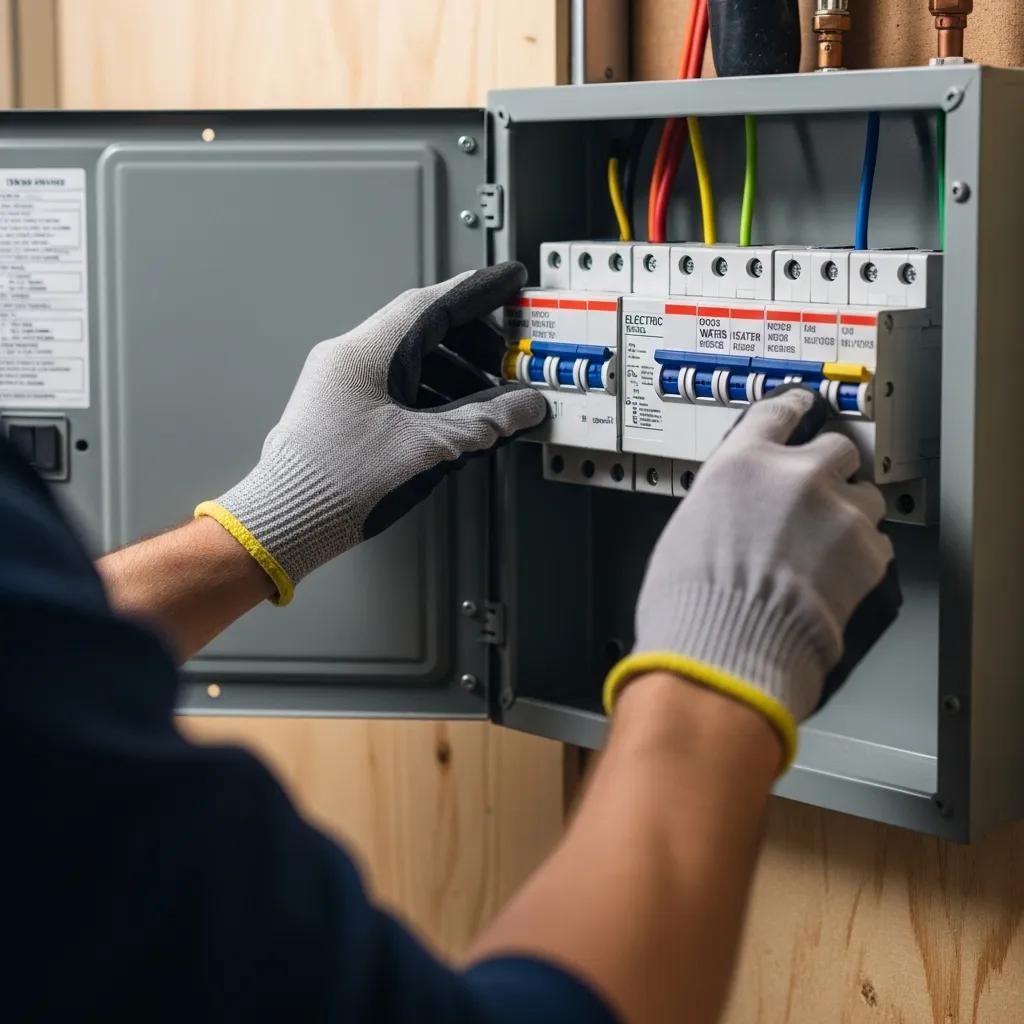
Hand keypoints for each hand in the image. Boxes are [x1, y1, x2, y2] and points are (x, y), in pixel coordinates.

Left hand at [196, 263, 545, 604]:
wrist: (286, 523)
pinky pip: (397, 388)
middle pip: (425, 331)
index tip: (510, 283)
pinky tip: (456, 423)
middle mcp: (348, 361)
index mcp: (364, 354)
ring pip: (412, 362)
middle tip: (508, 361)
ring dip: (457, 376)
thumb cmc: (334, 483)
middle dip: (475, 345)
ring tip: (490, 403)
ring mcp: (342, 386)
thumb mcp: (426, 448)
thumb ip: (483, 422)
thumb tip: (521, 406)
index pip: (434, 304)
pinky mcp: (343, 412)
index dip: (480, 292)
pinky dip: (433, 397)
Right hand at [604, 386, 900, 769]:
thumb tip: (735, 509)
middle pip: (837, 448)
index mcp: (740, 463)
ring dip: (851, 513)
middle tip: (819, 494)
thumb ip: (722, 503)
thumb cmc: (692, 603)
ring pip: (866, 495)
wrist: (727, 647)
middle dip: (831, 470)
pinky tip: (835, 578)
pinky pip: (877, 543)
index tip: (803, 408)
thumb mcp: (687, 529)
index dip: (794, 408)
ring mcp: (836, 511)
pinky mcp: (866, 552)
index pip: (777, 412)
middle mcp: (793, 475)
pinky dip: (861, 557)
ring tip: (827, 547)